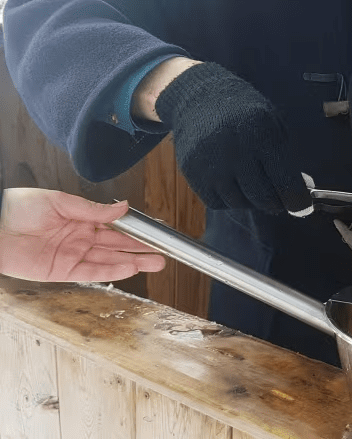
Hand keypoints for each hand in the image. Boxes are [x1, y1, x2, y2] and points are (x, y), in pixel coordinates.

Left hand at [0, 188, 164, 281]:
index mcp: (80, 219)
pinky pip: (93, 273)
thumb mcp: (59, 202)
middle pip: (118, 246)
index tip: (156, 232)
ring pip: (110, 261)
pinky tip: (130, 269)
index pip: (115, 226)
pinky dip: (112, 272)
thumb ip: (93, 209)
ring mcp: (72, 256)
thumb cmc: (17, 208)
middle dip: (142, 249)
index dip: (137, 230)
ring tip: (156, 263)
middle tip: (164, 253)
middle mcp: (79, 238)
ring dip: (134, 262)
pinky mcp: (63, 271)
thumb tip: (123, 208)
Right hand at [154, 62, 311, 215]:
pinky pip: (217, 203)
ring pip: (240, 203)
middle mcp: (235, 151)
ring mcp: (211, 164)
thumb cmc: (244, 112)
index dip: (298, 201)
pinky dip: (228, 199)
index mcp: (261, 135)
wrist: (199, 97)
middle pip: (263, 198)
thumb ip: (286, 159)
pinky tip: (231, 182)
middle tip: (277, 195)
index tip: (303, 208)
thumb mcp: (273, 124)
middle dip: (275, 202)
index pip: (286, 182)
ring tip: (250, 181)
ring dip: (250, 200)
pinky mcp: (192, 173)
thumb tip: (300, 193)